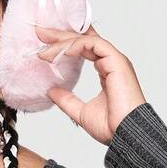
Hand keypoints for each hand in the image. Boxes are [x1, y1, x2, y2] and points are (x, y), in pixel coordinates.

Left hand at [32, 22, 147, 144]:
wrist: (125, 135)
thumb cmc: (111, 127)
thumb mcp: (81, 112)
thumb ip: (67, 100)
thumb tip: (51, 92)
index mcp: (107, 71)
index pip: (86, 48)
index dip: (66, 42)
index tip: (45, 43)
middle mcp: (112, 62)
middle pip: (85, 40)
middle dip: (61, 35)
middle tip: (40, 32)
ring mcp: (115, 60)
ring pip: (87, 40)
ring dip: (64, 41)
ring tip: (45, 49)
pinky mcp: (117, 61)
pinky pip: (94, 44)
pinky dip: (76, 45)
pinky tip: (61, 51)